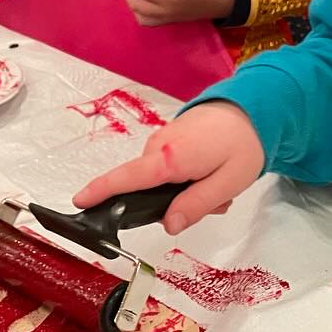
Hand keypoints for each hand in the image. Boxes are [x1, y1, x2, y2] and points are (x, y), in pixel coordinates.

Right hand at [73, 101, 264, 233]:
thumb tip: (168, 225)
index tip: (78, 201)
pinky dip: (186, 178)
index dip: (101, 191)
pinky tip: (212, 174)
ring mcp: (161, 140)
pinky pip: (166, 168)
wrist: (253, 106)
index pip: (127, 178)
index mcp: (169, 158)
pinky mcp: (168, 138)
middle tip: (216, 202)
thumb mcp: (227, 184)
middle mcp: (158, 146)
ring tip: (219, 187)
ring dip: (185, 192)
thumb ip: (195, 206)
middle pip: (146, 189)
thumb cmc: (243, 145)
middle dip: (176, 205)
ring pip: (159, 181)